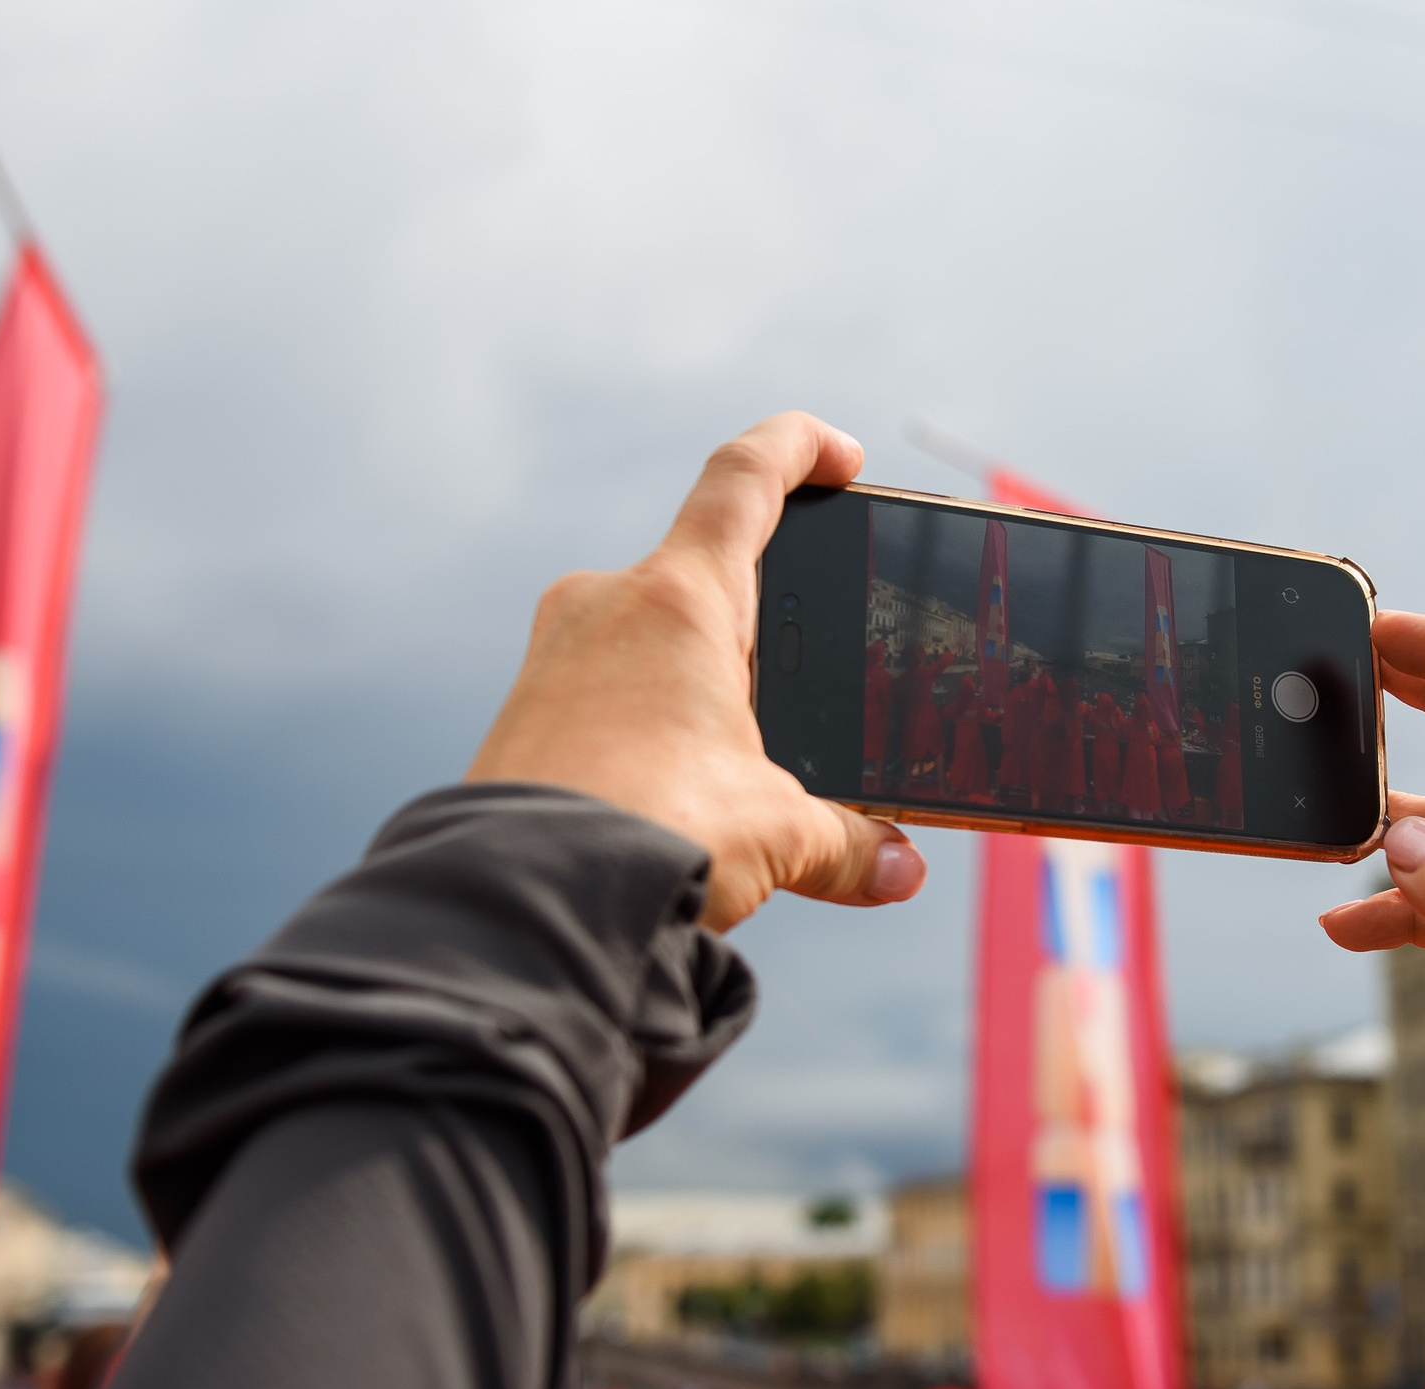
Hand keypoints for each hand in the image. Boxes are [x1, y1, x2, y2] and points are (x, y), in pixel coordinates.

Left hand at [466, 412, 924, 929]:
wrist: (524, 904)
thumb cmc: (653, 837)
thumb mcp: (776, 832)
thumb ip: (847, 841)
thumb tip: (900, 868)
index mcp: (682, 599)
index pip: (745, 479)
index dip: (799, 449)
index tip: (839, 457)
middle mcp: (609, 606)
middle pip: (704, 572)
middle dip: (765, 618)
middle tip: (812, 667)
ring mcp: (556, 655)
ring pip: (652, 638)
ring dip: (705, 678)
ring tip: (749, 753)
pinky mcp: (526, 714)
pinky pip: (607, 688)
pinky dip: (654, 719)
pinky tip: (682, 786)